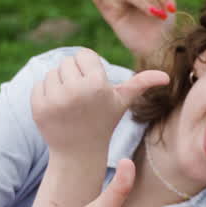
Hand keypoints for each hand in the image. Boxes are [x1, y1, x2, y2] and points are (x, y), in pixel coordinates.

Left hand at [30, 48, 168, 161]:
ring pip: (52, 72)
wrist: (80, 151)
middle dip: (74, 75)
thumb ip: (142, 84)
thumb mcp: (123, 101)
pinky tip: (58, 109)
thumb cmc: (104, 121)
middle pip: (67, 61)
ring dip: (60, 84)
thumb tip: (166, 77)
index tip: (94, 87)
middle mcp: (76, 90)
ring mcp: (55, 99)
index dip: (89, 69)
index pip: (84, 55)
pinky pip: (39, 84)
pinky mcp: (38, 106)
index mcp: (97, 85)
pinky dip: (46, 94)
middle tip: (82, 98)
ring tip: (71, 103)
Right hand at [92, 0, 176, 66]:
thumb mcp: (167, 1)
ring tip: (155, 14)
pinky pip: (99, 0)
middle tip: (163, 16)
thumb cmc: (162, 26)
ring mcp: (119, 1)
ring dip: (143, 3)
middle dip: (153, 1)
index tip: (173, 9)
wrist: (157, 49)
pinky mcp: (110, 14)